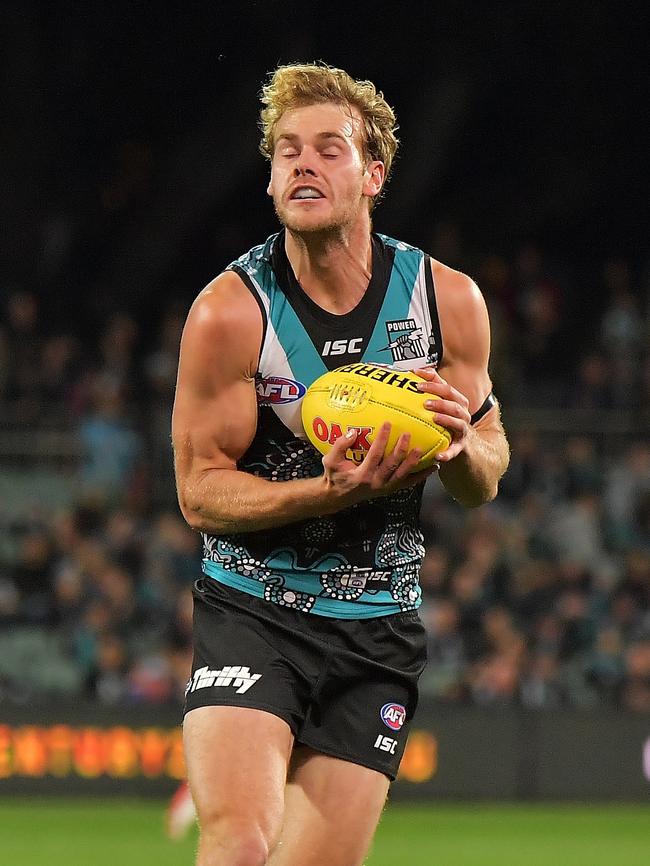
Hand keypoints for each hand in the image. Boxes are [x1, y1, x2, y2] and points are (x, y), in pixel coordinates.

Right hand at [321, 422, 435, 507]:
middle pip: (392, 465)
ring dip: (413, 462)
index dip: (382, 439)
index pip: (375, 455)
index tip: (388, 423)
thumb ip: (340, 446)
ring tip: (422, 450)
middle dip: (401, 449)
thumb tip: (353, 432)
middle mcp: (376, 483)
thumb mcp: (330, 461)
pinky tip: (432, 467)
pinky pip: (408, 483)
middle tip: (407, 434)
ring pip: (403, 475)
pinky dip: (421, 476)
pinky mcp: (391, 489)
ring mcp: (385, 488)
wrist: (338, 497)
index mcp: (362, 475)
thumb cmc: (334, 475)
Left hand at [414, 368, 471, 461]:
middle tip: (425, 402)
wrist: (463, 444)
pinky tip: (438, 456)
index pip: (447, 389)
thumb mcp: (441, 404)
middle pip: (455, 404)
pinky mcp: (461, 447)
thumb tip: (416, 371)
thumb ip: (431, 387)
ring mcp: (463, 430)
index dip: (433, 384)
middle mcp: (463, 414)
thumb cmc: (447, 421)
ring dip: (447, 420)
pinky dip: (448, 453)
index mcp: (457, 402)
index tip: (417, 383)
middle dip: (441, 401)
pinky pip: (455, 450)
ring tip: (434, 419)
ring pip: (459, 423)